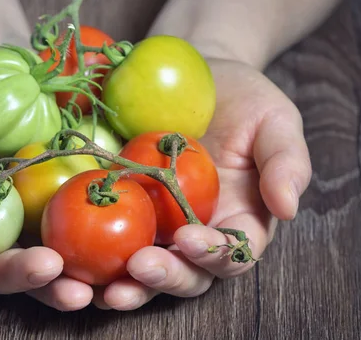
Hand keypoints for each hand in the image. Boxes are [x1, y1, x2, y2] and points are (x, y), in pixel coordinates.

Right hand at [0, 54, 92, 310]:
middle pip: (1, 271)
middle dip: (24, 277)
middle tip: (50, 268)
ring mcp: (24, 213)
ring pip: (45, 257)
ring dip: (67, 275)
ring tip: (92, 282)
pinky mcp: (58, 190)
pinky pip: (78, 217)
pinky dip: (95, 232)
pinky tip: (118, 230)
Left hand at [92, 59, 311, 309]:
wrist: (196, 73)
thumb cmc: (244, 98)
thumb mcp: (275, 121)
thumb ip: (286, 163)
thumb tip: (288, 208)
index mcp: (239, 221)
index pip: (231, 253)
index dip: (212, 254)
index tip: (190, 238)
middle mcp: (197, 232)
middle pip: (185, 273)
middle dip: (165, 277)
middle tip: (139, 267)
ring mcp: (158, 223)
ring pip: (144, 269)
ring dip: (126, 283)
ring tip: (104, 287)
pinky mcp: (123, 205)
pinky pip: (107, 236)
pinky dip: (94, 254)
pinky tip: (72, 257)